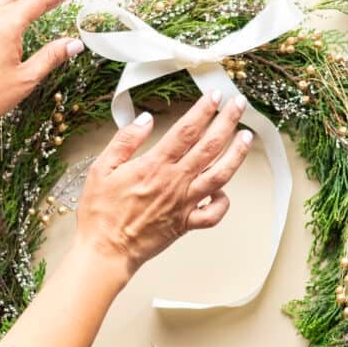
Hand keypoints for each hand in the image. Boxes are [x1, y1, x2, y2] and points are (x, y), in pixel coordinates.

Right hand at [74, 91, 253, 280]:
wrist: (106, 250)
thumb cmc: (100, 213)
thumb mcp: (101, 168)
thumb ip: (125, 141)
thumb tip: (145, 119)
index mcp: (154, 165)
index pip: (186, 130)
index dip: (204, 110)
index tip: (214, 96)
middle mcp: (175, 182)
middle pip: (210, 146)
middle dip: (227, 122)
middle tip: (238, 104)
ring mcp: (184, 203)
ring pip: (220, 175)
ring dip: (237, 154)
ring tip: (247, 137)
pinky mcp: (186, 223)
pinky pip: (214, 213)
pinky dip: (224, 201)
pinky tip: (225, 190)